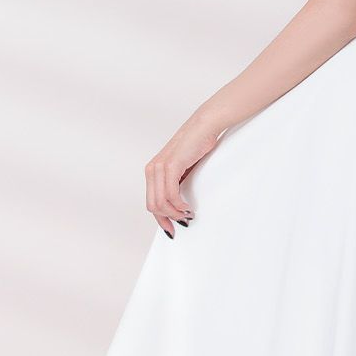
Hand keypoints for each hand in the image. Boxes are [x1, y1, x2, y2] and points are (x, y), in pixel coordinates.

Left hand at [144, 116, 220, 237]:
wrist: (204, 126)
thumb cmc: (197, 145)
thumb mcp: (183, 169)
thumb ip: (177, 184)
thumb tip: (179, 205)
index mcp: (153, 171)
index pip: (151, 202)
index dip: (160, 219)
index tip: (171, 229)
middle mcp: (152, 169)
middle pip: (153, 205)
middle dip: (168, 218)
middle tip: (183, 222)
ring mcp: (159, 167)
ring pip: (160, 202)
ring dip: (175, 213)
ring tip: (187, 214)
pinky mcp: (170, 165)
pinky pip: (170, 194)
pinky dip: (179, 205)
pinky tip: (187, 207)